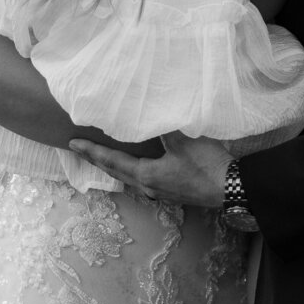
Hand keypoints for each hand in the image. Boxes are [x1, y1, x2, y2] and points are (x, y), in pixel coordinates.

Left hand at [67, 131, 231, 206]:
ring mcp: (162, 192)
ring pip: (131, 178)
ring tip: (107, 156)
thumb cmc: (205, 165)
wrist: (231, 187)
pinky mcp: (174, 192)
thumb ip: (162, 126)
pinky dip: (134, 170)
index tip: (73, 145)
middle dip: (99, 161)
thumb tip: (147, 110)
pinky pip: (145, 180)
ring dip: (116, 167)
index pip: (112, 162)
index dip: (92, 152)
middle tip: (82, 150)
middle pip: (117, 173)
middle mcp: (149, 187)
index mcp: (146, 175)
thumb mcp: (183, 139)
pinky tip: (140, 164)